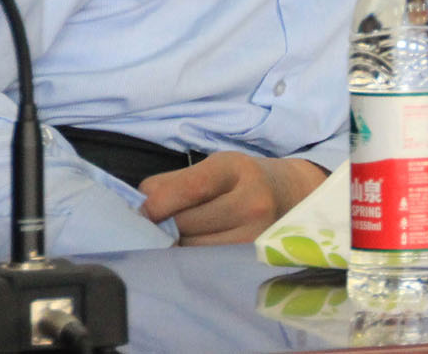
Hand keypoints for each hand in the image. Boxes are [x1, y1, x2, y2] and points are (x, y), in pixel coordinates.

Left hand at [137, 152, 329, 245]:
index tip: (142, 212)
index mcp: (236, 169)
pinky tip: (195, 247)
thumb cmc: (242, 179)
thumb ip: (172, 183)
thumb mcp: (214, 165)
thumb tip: (137, 208)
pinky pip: (204, 263)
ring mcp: (254, 235)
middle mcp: (251, 203)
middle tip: (161, 224)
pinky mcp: (250, 258)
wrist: (290, 196)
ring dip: (177, 244)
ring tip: (183, 233)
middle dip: (165, 225)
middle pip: (185, 223)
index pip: (190, 187)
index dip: (158, 203)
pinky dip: (191, 257)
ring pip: (191, 248)